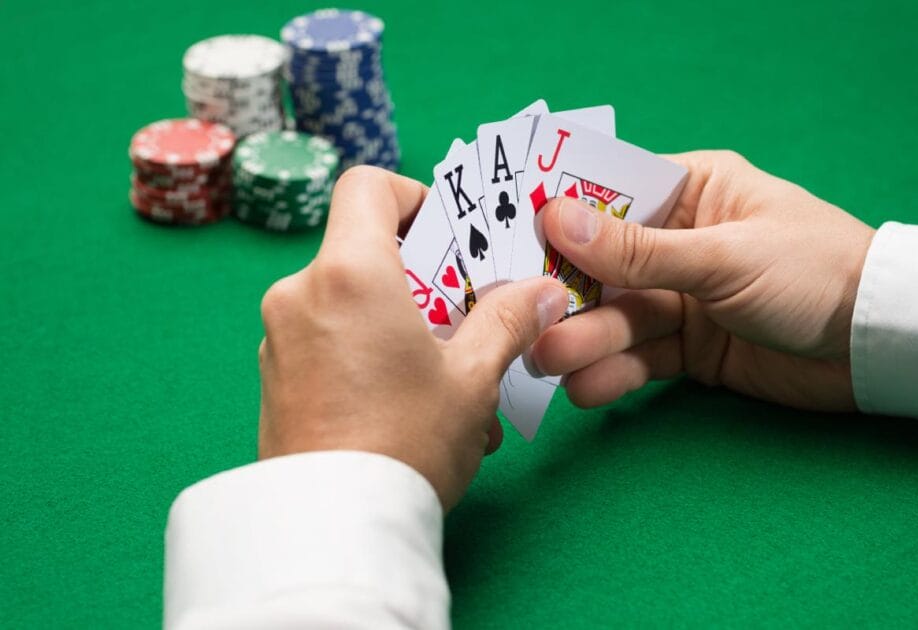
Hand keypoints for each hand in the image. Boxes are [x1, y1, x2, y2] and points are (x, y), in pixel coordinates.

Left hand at [257, 166, 566, 510]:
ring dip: (403, 331)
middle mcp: (301, 293)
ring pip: (352, 306)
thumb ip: (507, 321)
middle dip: (423, 283)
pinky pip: (330, 345)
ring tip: (450, 389)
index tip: (449, 238)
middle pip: (366, 252)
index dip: (413, 196)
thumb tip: (545, 292)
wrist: (331, 532)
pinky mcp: (275, 378)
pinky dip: (371, 360)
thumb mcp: (472, 377)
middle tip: (465, 323)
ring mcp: (281, 337)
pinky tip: (411, 413)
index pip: (367, 186)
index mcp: (348, 273)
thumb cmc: (405, 443)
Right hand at [530, 151, 874, 411]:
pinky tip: (587, 389)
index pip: (610, 197)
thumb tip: (557, 218)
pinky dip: (614, 373)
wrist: (880, 348)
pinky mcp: (690, 349)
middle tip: (525, 319)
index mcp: (692, 191)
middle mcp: (679, 241)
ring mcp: (683, 298)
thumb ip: (640, 250)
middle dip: (566, 293)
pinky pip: (641, 358)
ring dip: (584, 339)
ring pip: (618, 317)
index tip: (510, 240)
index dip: (560, 219)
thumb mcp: (724, 256)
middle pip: (603, 265)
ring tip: (551, 363)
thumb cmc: (814, 272)